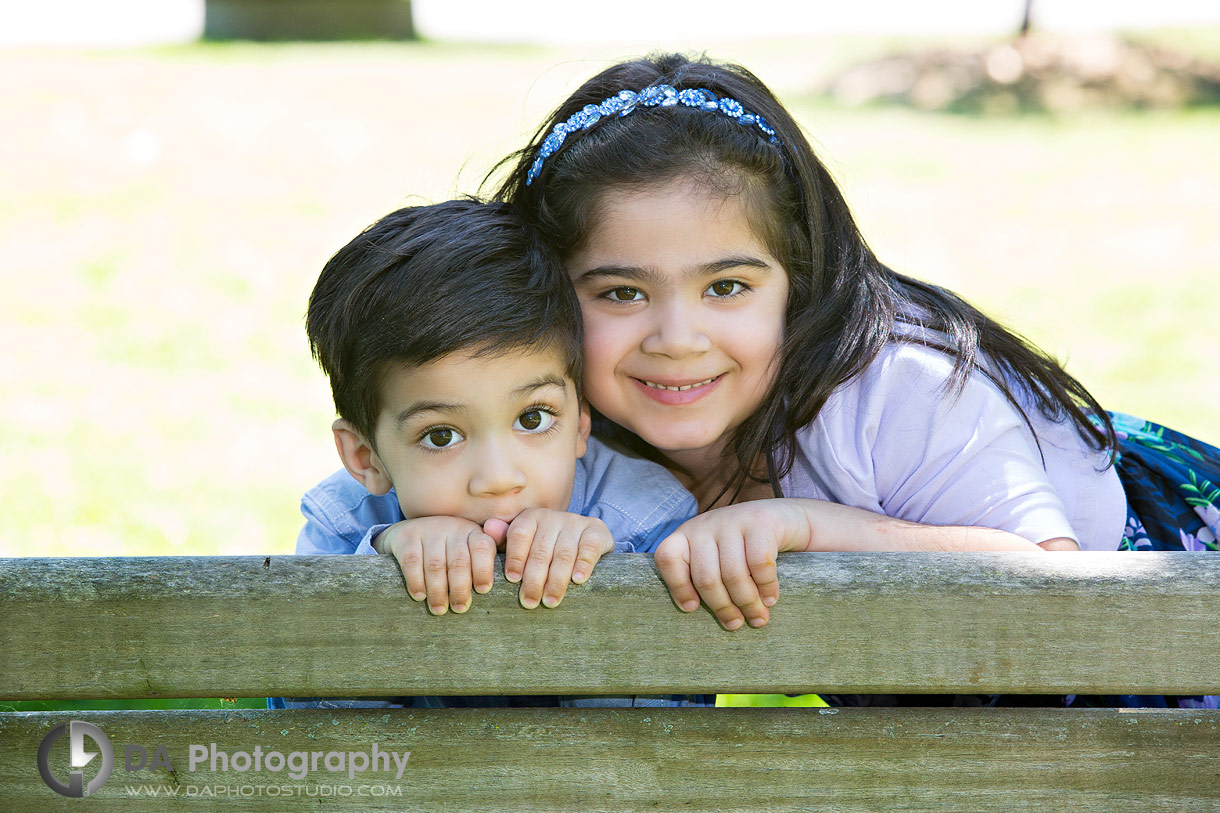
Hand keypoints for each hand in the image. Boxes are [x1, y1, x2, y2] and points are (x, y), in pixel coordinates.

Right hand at [374, 516, 497, 614]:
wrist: (409, 532)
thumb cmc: (448, 549)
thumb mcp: (469, 549)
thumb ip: (488, 562)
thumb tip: (513, 578)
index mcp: (473, 533)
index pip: (483, 548)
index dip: (484, 569)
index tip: (484, 590)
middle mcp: (453, 528)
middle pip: (459, 560)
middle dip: (460, 587)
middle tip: (460, 608)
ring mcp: (429, 530)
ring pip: (436, 564)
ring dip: (438, 590)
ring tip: (440, 609)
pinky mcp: (407, 536)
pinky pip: (412, 561)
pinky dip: (416, 581)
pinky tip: (420, 596)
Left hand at [501, 509, 614, 608]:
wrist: (584, 540)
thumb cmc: (546, 548)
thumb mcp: (523, 545)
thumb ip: (503, 540)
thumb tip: (488, 528)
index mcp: (531, 518)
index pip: (520, 534)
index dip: (516, 557)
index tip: (513, 579)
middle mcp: (552, 517)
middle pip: (541, 550)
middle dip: (534, 579)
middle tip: (529, 602)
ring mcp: (575, 523)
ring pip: (564, 553)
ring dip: (556, 580)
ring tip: (550, 601)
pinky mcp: (596, 531)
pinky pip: (589, 548)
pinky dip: (583, 564)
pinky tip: (578, 580)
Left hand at [653, 500, 810, 630]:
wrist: (784, 517)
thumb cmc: (746, 547)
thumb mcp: (718, 556)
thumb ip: (707, 577)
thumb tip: (703, 617)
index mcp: (688, 534)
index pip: (668, 558)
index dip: (677, 587)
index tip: (692, 608)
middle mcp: (706, 525)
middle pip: (706, 577)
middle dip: (722, 607)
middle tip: (736, 624)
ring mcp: (733, 521)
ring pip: (733, 574)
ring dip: (747, 602)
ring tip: (757, 618)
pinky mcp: (761, 522)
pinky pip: (759, 564)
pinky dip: (765, 587)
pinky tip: (770, 599)